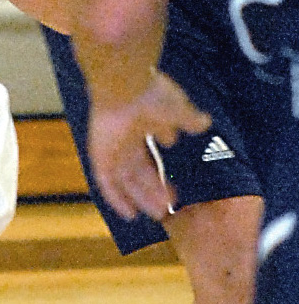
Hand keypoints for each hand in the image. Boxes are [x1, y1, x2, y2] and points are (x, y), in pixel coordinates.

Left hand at [88, 71, 211, 220]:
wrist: (123, 88)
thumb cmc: (150, 93)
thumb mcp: (177, 107)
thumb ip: (189, 118)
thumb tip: (204, 123)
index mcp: (140, 128)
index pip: (149, 155)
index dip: (160, 172)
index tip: (173, 187)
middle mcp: (124, 140)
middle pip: (139, 172)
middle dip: (154, 190)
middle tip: (169, 206)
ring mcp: (111, 148)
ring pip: (126, 180)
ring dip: (142, 197)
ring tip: (159, 214)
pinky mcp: (99, 156)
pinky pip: (106, 183)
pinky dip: (117, 199)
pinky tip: (130, 215)